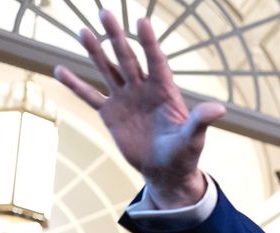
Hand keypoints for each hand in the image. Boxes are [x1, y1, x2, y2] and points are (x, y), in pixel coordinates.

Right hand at [53, 9, 224, 207]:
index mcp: (164, 91)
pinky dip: (75, 85)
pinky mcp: (110, 114)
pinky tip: (59, 70)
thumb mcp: (194, 138)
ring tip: (82, 31)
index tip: (142, 21)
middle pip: (127, 58)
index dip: (149, 42)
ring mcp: (125, 99)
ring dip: (95, 52)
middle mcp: (143, 89)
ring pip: (107, 70)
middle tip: (104, 12)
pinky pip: (90, 96)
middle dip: (116, 36)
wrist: (166, 171)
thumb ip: (200, 120)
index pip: (156, 61)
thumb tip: (219, 109)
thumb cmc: (185, 153)